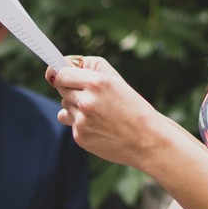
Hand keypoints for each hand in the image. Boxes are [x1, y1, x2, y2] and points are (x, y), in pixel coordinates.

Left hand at [47, 56, 167, 168]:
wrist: (147, 140)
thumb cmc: (133, 107)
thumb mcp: (116, 80)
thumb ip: (89, 68)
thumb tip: (62, 70)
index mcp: (96, 83)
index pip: (61, 74)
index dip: (62, 74)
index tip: (62, 75)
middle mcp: (86, 101)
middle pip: (61, 89)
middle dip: (72, 89)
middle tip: (90, 95)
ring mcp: (81, 121)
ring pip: (64, 106)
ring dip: (76, 106)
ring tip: (99, 112)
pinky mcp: (80, 137)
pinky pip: (70, 123)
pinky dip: (81, 122)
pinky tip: (100, 125)